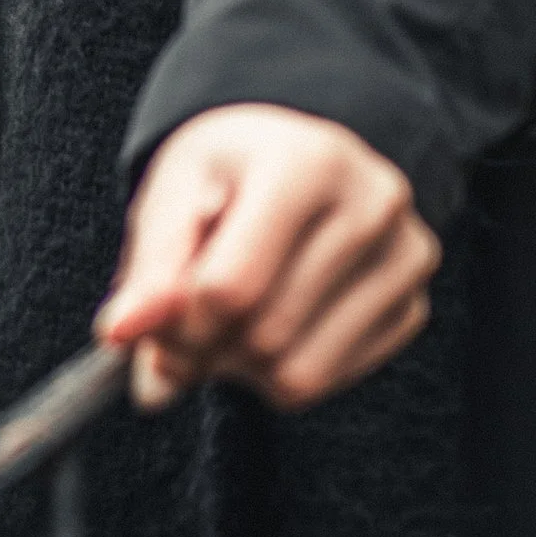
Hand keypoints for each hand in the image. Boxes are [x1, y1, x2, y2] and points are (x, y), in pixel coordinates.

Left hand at [95, 104, 440, 414]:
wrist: (302, 153)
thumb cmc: (231, 170)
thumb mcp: (175, 193)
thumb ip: (147, 268)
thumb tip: (121, 336)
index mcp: (309, 162)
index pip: (229, 288)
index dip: (175, 323)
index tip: (153, 320)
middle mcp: (374, 205)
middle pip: (264, 335)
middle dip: (206, 347)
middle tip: (188, 323)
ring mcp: (406, 257)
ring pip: (298, 373)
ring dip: (241, 367)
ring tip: (230, 320)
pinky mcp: (414, 305)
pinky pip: (329, 383)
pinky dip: (280, 372)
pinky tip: (273, 323)